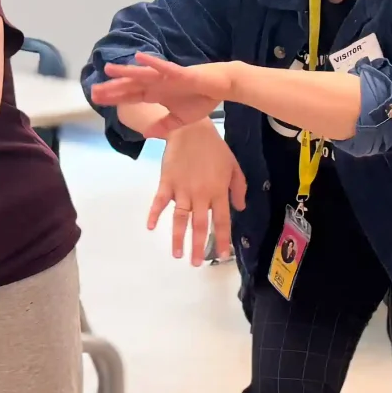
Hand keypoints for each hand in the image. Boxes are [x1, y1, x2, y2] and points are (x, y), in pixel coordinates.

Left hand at [91, 54, 230, 132]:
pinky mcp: (180, 73)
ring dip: (125, 72)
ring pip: (142, 75)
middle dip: (112, 89)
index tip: (96, 100)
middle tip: (93, 91)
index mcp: (156, 94)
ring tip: (108, 70)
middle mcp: (157, 84)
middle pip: (131, 86)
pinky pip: (164, 67)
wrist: (222, 87)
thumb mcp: (180, 120)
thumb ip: (163, 126)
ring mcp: (166, 77)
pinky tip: (138, 57)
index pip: (130, 97)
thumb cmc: (202, 99)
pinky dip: (152, 62)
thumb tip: (146, 134)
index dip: (114, 98)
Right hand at [150, 122, 247, 265]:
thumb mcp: (233, 166)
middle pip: (200, 224)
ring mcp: (182, 189)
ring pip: (180, 218)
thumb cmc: (214, 148)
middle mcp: (201, 194)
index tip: (221, 255)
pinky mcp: (166, 182)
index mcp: (219, 191)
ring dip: (178, 238)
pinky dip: (154, 214)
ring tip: (177, 255)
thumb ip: (238, 188)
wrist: (191, 128)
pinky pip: (160, 201)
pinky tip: (151, 227)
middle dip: (198, 246)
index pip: (222, 220)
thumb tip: (240, 208)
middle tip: (196, 264)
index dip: (222, 239)